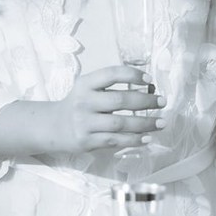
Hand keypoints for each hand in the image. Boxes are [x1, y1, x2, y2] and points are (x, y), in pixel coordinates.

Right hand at [43, 67, 164, 152]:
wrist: (52, 127)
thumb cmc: (78, 105)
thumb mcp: (87, 89)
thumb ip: (110, 87)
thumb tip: (147, 89)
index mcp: (85, 84)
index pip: (111, 74)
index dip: (132, 75)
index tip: (149, 79)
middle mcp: (84, 102)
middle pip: (120, 100)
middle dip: (145, 101)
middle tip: (162, 101)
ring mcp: (84, 123)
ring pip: (120, 123)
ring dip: (144, 123)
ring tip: (161, 123)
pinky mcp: (87, 141)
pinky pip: (115, 140)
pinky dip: (133, 140)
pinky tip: (147, 138)